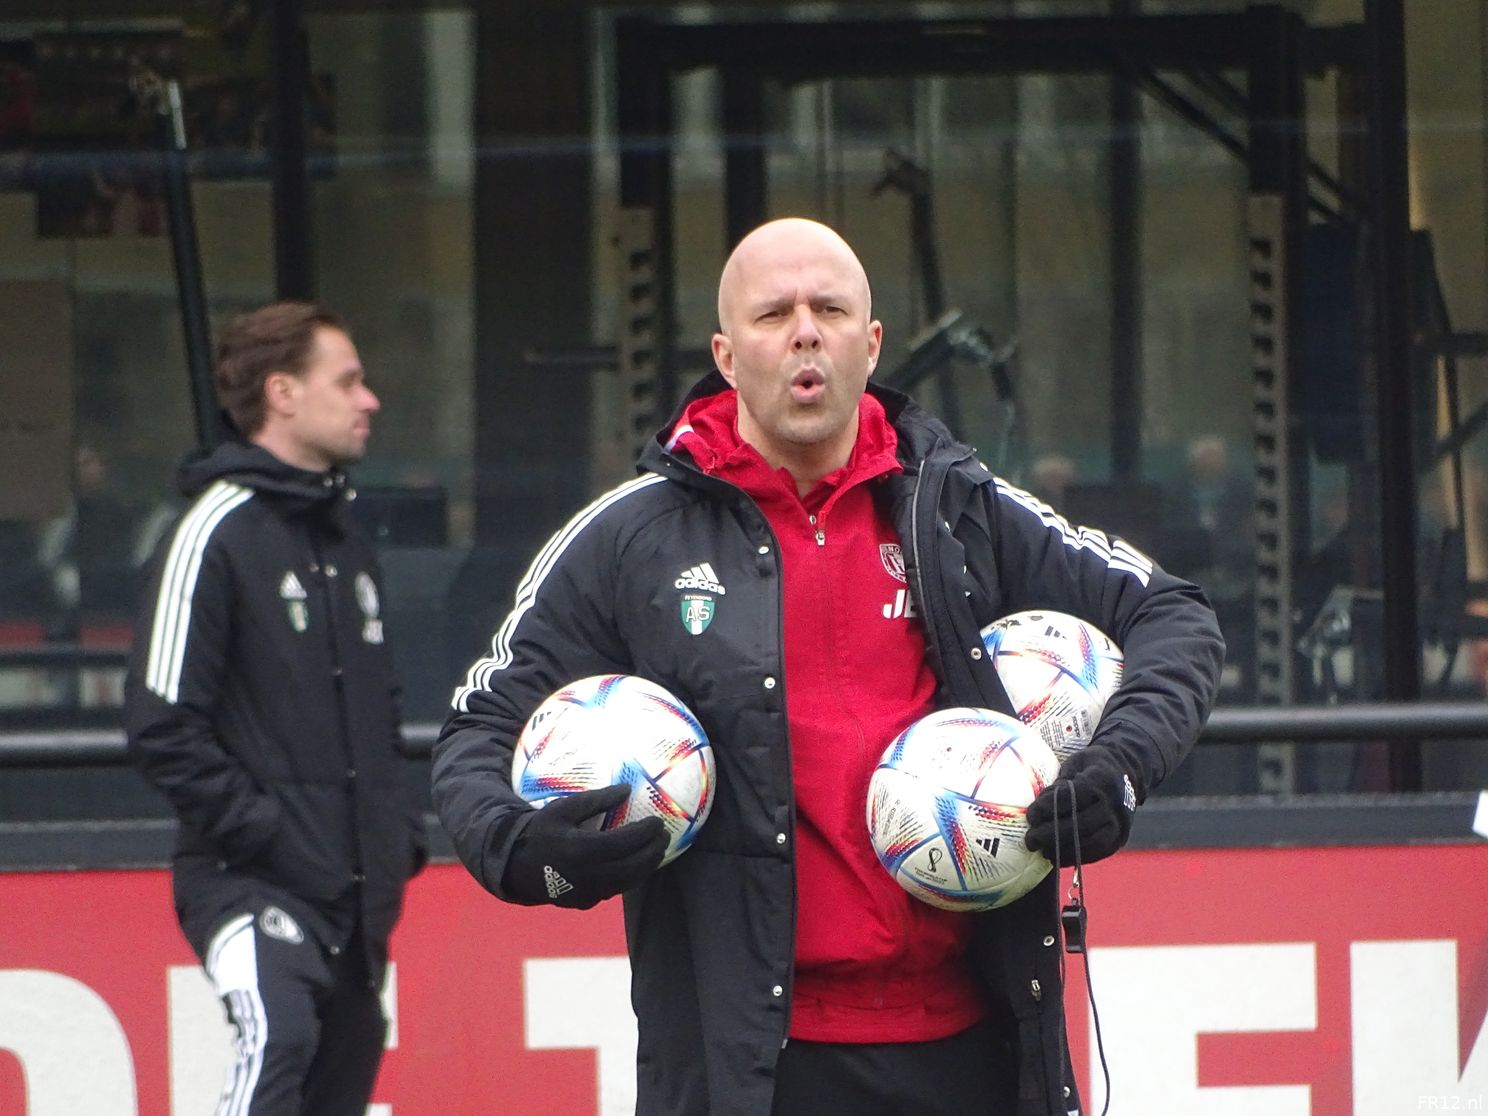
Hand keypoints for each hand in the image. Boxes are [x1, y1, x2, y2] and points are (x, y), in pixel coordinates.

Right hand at [502, 784, 667, 909]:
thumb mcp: (563, 809)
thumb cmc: (539, 831)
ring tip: (656, 850)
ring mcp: (587, 893)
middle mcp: (588, 875)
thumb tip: (626, 789)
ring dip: (646, 867)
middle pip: (632, 867)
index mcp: (582, 850)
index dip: (645, 833)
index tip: (658, 822)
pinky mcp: (585, 902)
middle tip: (664, 836)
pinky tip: (635, 864)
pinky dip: (630, 877)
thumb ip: (596, 800)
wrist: (514, 866)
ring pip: (627, 883)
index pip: (624, 843)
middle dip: (653, 852)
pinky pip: (614, 890)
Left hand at [1024, 747, 1139, 865]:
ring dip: (1064, 850)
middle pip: (1081, 823)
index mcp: (1102, 778)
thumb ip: (1060, 783)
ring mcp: (1120, 822)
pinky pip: (1099, 851)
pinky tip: (1058, 857)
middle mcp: (1113, 803)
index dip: (1050, 807)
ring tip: (1042, 851)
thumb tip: (1038, 807)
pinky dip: (1077, 857)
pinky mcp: (1120, 837)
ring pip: (1092, 841)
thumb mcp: (1076, 763)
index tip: (1032, 814)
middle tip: (1031, 840)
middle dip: (1052, 834)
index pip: (1074, 796)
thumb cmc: (1092, 766)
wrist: (1127, 773)